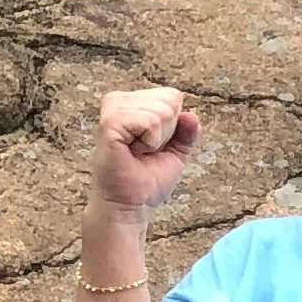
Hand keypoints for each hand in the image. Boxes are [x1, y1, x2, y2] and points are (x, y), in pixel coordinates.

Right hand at [93, 85, 202, 214]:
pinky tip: (134, 151)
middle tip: (146, 151)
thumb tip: (192, 115)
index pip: (172, 96)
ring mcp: (113, 111)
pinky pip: (149, 121)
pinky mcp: (109, 124)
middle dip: (166, 132)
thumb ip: (186, 133)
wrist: (130, 206)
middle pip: (168, 100)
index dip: (173, 125)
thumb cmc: (146, 181)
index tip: (153, 146)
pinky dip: (150, 141)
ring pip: (160, 111)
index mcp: (132, 103)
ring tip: (138, 152)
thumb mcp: (175, 153)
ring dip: (157, 139)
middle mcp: (120, 102)